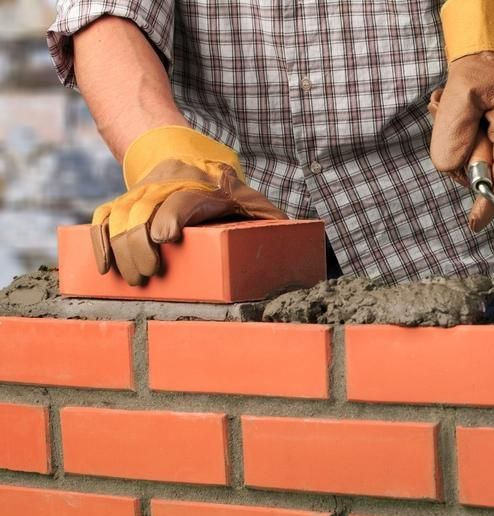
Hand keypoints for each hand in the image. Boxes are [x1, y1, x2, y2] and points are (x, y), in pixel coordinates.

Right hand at [91, 126, 286, 284]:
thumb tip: (292, 237)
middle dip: (141, 244)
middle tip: (148, 275)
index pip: (183, 198)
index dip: (171, 215)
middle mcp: (168, 185)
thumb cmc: (230, 191)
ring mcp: (144, 192)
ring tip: (132, 279)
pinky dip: (99, 240)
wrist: (189, 155)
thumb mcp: (253, 201)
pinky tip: (103, 267)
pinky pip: (105, 216)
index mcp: (202, 186)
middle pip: (145, 209)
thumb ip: (270, 219)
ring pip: (122, 214)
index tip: (164, 237)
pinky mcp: (127, 200)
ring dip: (121, 248)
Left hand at [428, 0, 493, 232]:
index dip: (487, 205)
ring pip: (481, 157)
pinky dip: (467, 133)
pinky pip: (484, 146)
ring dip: (459, 137)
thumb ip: (453, 132)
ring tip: (452, 103)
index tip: (473, 225)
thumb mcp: (461, 90)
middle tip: (445, 111)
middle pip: (486, 169)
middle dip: (460, 152)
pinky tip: (461, 107)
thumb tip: (451, 169)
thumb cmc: (487, 60)